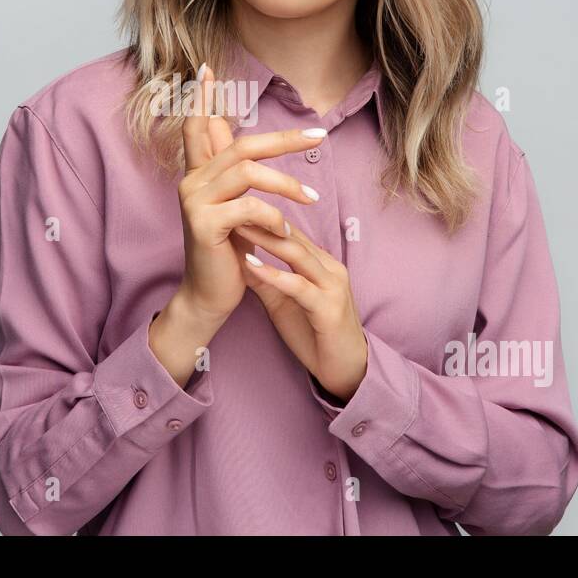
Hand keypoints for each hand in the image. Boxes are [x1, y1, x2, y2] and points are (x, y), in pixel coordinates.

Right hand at [173, 63, 327, 325]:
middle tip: (319, 134)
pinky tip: (285, 233)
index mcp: (199, 176)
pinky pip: (248, 207)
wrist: (208, 298)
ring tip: (312, 198)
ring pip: (248, 172)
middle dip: (283, 138)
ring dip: (286, 184)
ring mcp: (194, 202)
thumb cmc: (228, 254)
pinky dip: (273, 218)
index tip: (205, 68)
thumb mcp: (234, 211)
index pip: (196, 127)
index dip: (201, 98)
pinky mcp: (203, 225)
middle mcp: (191, 182)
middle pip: (241, 145)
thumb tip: (250, 153)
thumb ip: (237, 179)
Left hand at [234, 220, 368, 403]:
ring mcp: (332, 286)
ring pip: (297, 255)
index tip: (233, 207)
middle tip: (231, 206)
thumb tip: (238, 258)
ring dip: (265, 240)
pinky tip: (251, 265)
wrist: (346, 371)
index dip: (262, 219)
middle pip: (292, 238)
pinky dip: (274, 274)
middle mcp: (330, 268)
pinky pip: (298, 286)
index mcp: (321, 264)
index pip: (290, 233)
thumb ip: (266, 280)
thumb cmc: (315, 335)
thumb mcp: (283, 303)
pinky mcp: (329, 308)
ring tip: (237, 226)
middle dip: (261, 221)